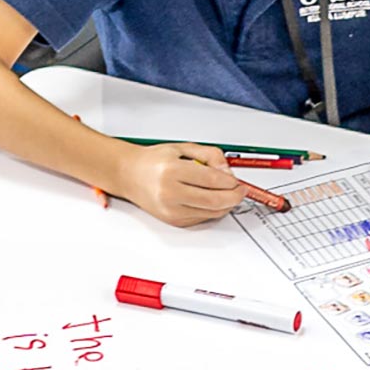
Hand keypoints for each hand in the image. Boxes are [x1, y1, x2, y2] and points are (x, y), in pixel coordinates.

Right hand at [113, 141, 273, 226]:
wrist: (129, 175)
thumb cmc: (153, 161)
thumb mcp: (182, 148)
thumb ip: (209, 155)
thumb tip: (228, 171)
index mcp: (172, 171)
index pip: (212, 181)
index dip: (231, 182)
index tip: (237, 180)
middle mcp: (170, 193)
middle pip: (214, 201)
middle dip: (234, 197)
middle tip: (240, 191)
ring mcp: (171, 210)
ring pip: (211, 213)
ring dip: (226, 205)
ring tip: (227, 194)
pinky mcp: (173, 220)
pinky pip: (202, 219)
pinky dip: (212, 211)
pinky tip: (212, 200)